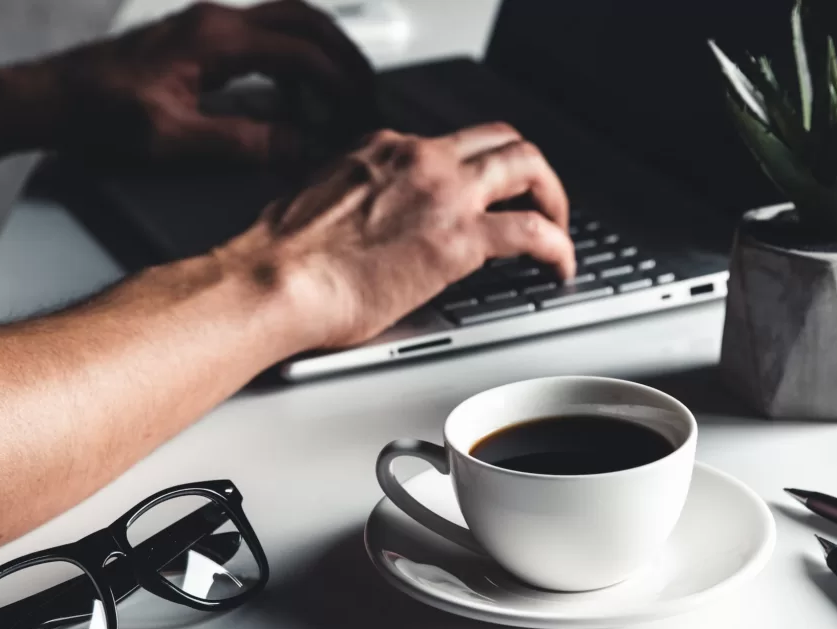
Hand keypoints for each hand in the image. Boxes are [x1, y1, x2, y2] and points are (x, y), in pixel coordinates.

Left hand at [41, 0, 374, 164]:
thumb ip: (243, 141)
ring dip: (322, 55)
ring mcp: (211, 27)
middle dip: (344, 56)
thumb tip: (299, 145)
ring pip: (289, 23)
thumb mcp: (174, 138)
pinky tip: (294, 100)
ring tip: (340, 97)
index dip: (340, 84)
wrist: (55, 100)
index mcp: (216, 39)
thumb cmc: (101, 115)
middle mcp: (218, 22)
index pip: (302, 51)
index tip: (360, 113)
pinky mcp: (203, 41)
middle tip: (367, 94)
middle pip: (306, 20)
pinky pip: (266, 40)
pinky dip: (294, 64)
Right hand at [218, 123, 576, 348]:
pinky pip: (533, 232)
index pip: (451, 144)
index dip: (479, 168)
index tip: (486, 193)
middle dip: (532, 171)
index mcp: (385, 150)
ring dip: (554, 198)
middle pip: (502, 140)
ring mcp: (444, 193)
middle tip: (541, 202)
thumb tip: (373, 226)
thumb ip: (359, 201)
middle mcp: (420, 159)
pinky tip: (561, 267)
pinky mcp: (460, 238)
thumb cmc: (285, 257)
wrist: (275, 280)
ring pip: (528, 167)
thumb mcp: (322, 204)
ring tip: (560, 231)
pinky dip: (559, 247)